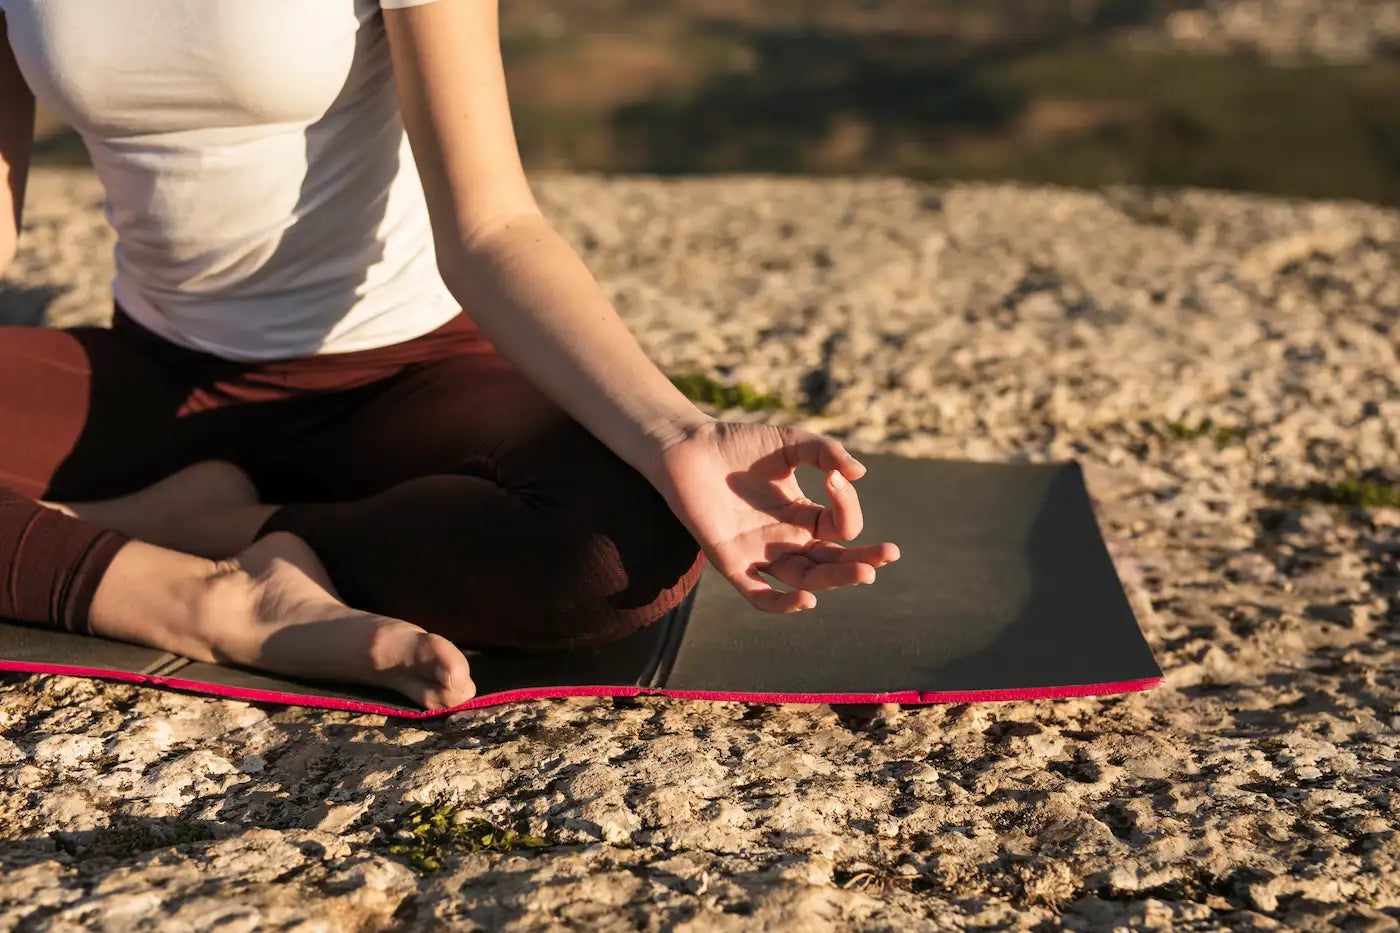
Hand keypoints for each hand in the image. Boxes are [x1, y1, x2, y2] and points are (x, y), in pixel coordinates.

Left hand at [647, 421, 900, 612]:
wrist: (686, 447)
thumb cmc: (737, 444)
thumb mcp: (789, 443)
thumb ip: (825, 452)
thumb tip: (858, 474)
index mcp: (802, 515)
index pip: (840, 527)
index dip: (847, 506)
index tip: (836, 478)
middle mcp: (785, 540)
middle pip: (831, 563)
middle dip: (861, 561)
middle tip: (888, 555)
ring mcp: (760, 554)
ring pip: (805, 580)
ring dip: (835, 580)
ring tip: (864, 573)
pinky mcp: (731, 562)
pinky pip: (758, 595)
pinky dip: (781, 603)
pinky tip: (807, 599)